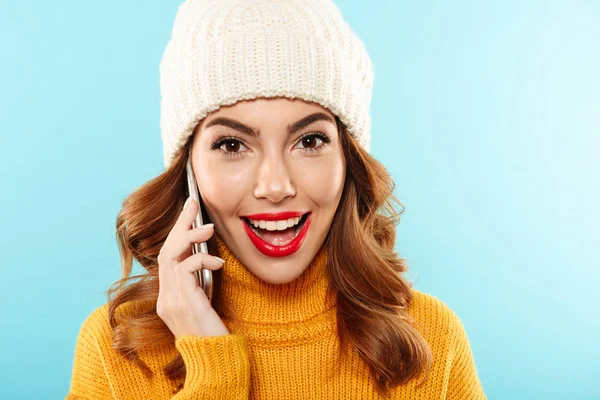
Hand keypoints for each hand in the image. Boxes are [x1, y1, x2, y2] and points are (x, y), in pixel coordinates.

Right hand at [156, 197, 228, 338]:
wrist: (214, 361)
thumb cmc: (214, 334)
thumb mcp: (205, 304)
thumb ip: (199, 284)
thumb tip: (208, 258)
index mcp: (168, 297)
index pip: (168, 257)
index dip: (176, 233)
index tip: (188, 211)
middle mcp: (165, 298)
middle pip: (165, 251)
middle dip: (179, 225)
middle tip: (193, 203)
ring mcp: (170, 302)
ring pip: (170, 256)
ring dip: (188, 237)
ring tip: (207, 228)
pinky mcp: (183, 304)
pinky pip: (185, 270)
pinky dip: (200, 259)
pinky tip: (218, 262)